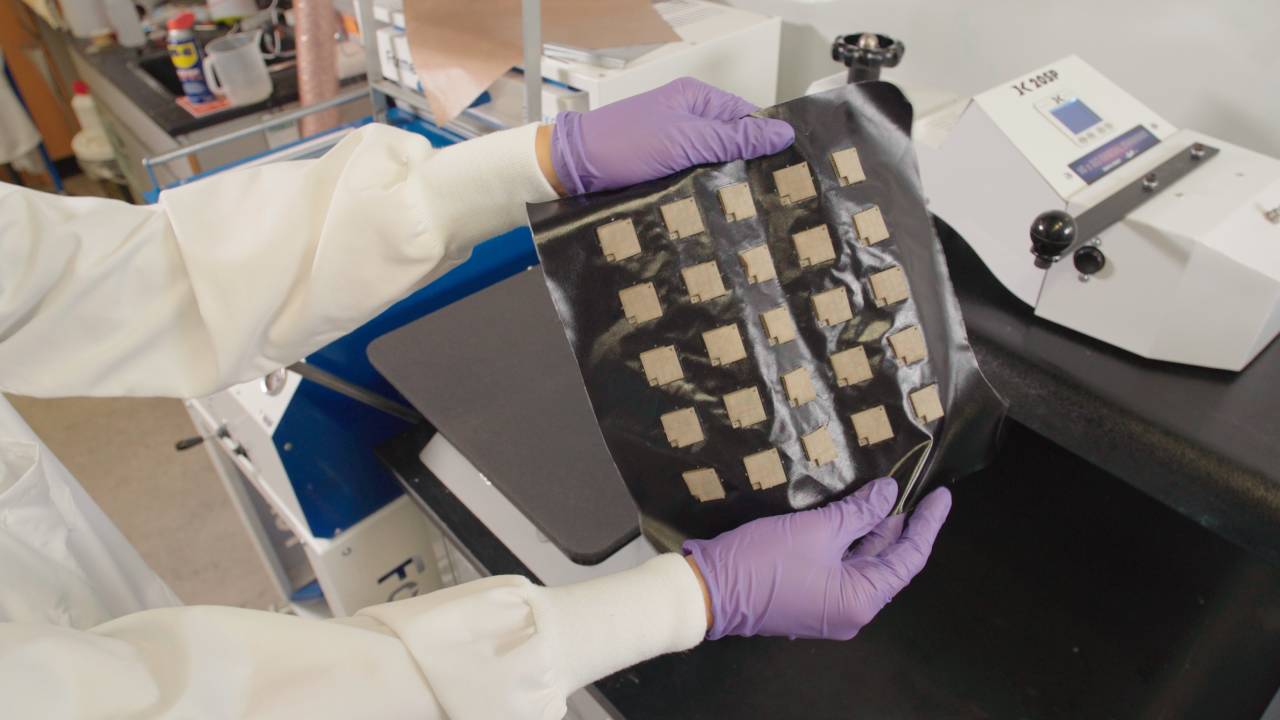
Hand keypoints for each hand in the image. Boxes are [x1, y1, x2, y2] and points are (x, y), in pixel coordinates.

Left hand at [541, 77, 794, 195]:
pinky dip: (706, 196)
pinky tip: (719, 211)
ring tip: (750, 208)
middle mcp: (689, 121)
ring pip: (715, 167)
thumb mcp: (685, 139)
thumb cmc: (622, 144)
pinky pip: (696, 183)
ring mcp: (676, 148)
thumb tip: (782, 134)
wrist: (572, 170)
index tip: (786, 167)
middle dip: (748, 167)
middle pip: (733, 144)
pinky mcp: (665, 174)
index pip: (746, 117)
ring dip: (726, 186)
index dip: (766, 141)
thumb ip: (734, 139)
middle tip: (772, 195)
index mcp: (697, 99)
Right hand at [683, 477, 951, 639]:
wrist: (709, 591)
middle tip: (910, 487)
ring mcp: (828, 608)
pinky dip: (848, 542)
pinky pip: (840, 568)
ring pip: (861, 563)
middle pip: (886, 562)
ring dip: (871, 530)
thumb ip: (859, 512)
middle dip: (898, 524)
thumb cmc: (764, 561)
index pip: (909, 558)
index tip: (941, 495)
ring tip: (883, 494)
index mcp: (862, 600)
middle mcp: (852, 611)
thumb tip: (889, 494)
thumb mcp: (818, 530)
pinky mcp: (808, 599)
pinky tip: (850, 514)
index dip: (927, 524)